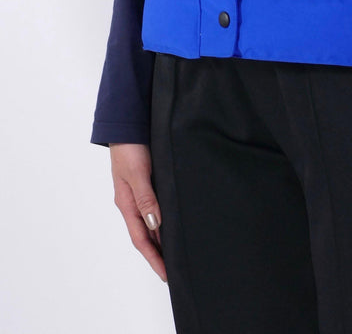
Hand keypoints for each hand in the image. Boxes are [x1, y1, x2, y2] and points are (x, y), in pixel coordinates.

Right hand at [109, 143, 166, 282]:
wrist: (127, 124)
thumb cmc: (130, 147)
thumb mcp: (137, 172)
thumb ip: (146, 197)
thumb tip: (156, 224)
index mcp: (126, 203)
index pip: (141, 239)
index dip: (154, 258)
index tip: (166, 275)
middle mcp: (133, 201)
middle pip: (146, 235)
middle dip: (159, 254)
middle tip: (175, 270)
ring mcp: (140, 193)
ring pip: (152, 223)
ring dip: (162, 239)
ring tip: (177, 253)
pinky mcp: (148, 182)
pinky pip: (156, 208)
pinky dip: (164, 220)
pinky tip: (174, 223)